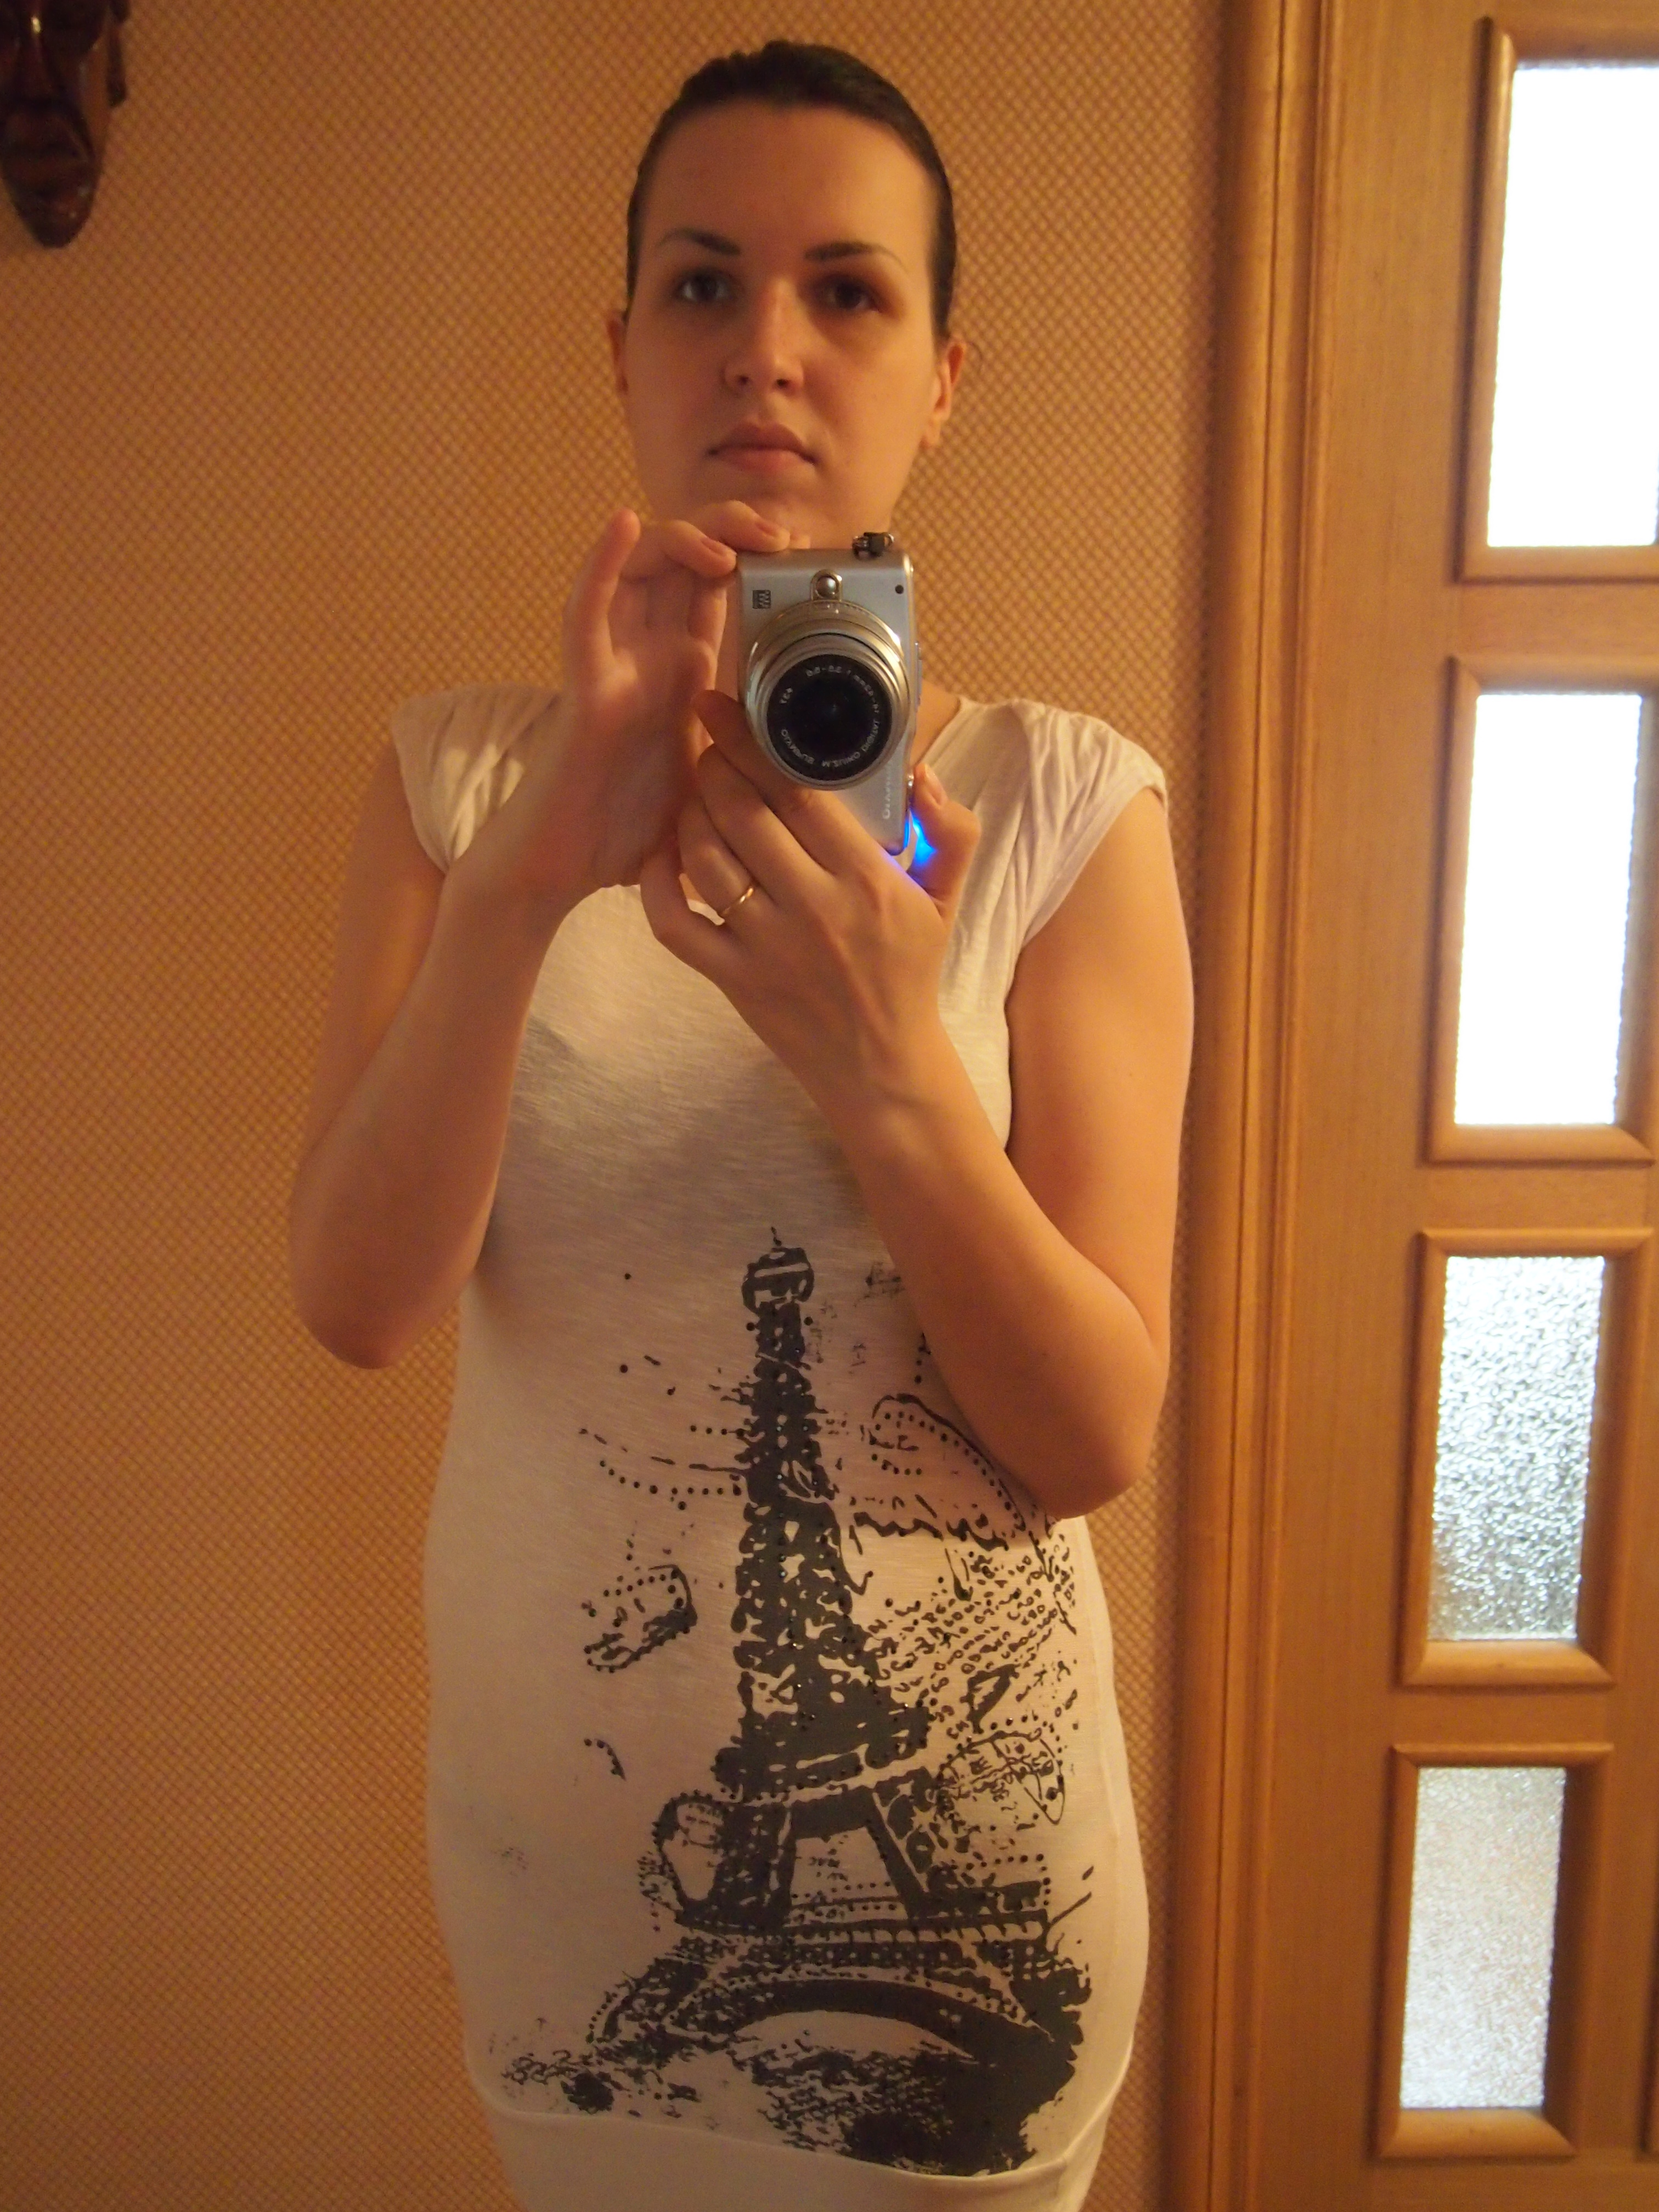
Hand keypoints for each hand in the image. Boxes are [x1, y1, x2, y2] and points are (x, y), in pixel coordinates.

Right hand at [460, 502, 803, 915]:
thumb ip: (747, 758)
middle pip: (681, 562)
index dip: (750, 556)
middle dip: (729, 532)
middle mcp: (646, 657)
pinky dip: (600, 565)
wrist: (567, 870)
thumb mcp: (712, 784)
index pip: (712, 589)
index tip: (796, 553)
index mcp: (680, 673)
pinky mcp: (584, 690)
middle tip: (776, 536)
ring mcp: (613, 666)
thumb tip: (810, 767)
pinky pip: (586, 615)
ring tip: (724, 547)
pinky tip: (623, 527)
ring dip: (681, 540)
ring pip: (638, 570)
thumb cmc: (627, 832)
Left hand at [637, 690, 981, 1126]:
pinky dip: (654, 886)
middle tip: (706, 745)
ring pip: (705, 859)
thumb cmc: (909, 973)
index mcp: (866, 878)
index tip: (723, 707)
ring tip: (693, 796)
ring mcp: (767, 947)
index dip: (752, 741)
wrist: (882, 1067)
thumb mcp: (946, 900)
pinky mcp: (734, 980)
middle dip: (713, 766)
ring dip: (689, 815)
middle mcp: (814, 908)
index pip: (797, 791)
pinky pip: (675, 925)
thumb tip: (923, 773)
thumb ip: (952, 832)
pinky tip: (658, 857)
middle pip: (742, 814)